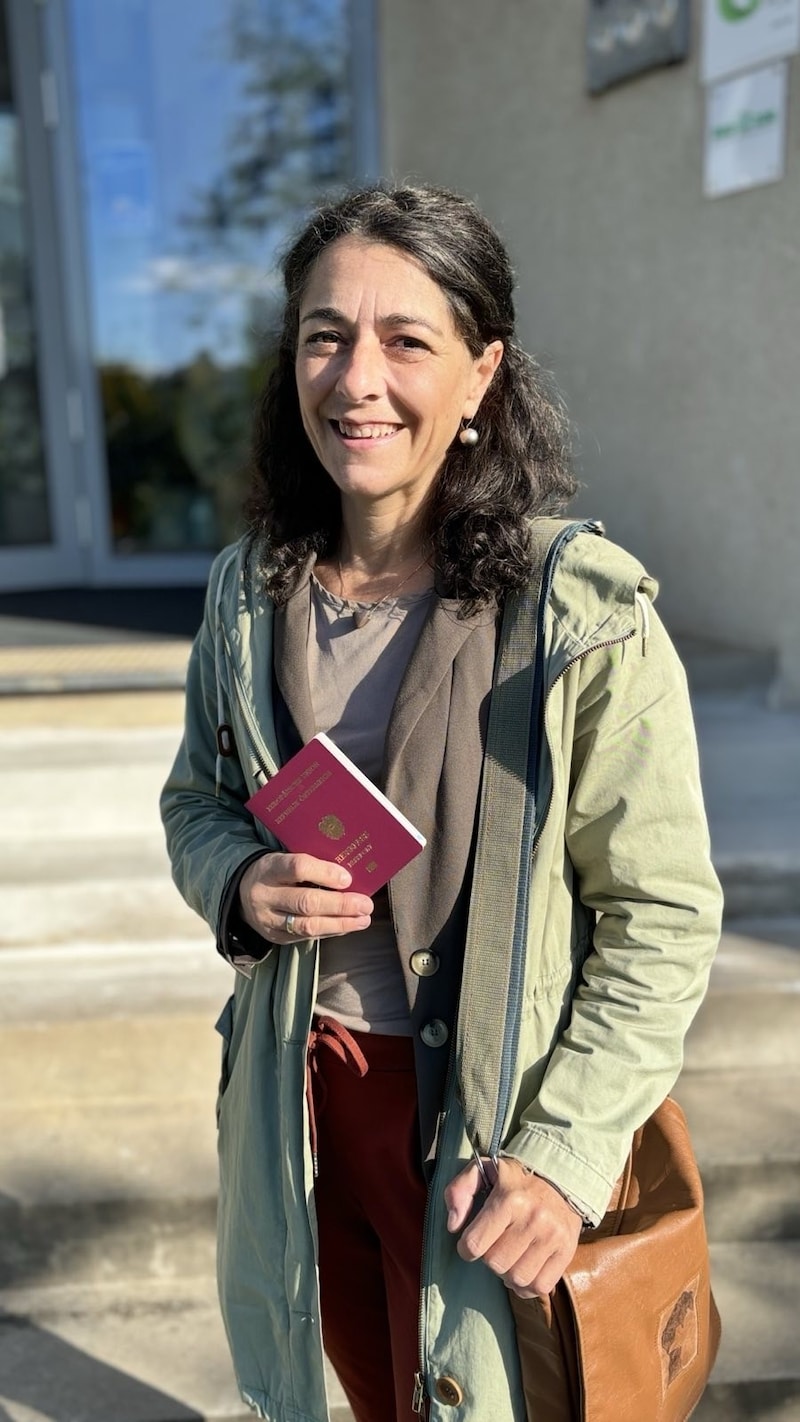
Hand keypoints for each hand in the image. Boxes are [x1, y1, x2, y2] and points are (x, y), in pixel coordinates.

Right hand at [238, 852, 372, 942]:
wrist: (242, 892)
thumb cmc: (276, 871)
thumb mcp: (285, 857)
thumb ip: (311, 863)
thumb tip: (351, 871)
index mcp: (269, 868)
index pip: (297, 868)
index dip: (325, 873)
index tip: (348, 878)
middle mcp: (265, 895)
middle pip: (306, 902)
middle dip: (340, 905)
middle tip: (365, 904)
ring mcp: (268, 919)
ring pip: (308, 925)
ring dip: (340, 923)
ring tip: (363, 918)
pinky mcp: (275, 937)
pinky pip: (307, 937)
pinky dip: (331, 931)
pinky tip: (348, 925)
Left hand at [444, 1157, 582, 1297]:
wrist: (560, 1178)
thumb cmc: (514, 1180)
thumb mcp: (482, 1172)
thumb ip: (458, 1191)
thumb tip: (453, 1225)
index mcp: (510, 1198)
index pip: (474, 1244)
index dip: (466, 1249)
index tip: (471, 1242)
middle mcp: (533, 1218)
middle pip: (495, 1264)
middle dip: (489, 1258)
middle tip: (495, 1244)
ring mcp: (552, 1236)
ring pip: (517, 1279)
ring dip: (508, 1273)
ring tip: (510, 1256)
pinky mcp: (567, 1251)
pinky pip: (540, 1287)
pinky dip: (527, 1286)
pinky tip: (525, 1268)